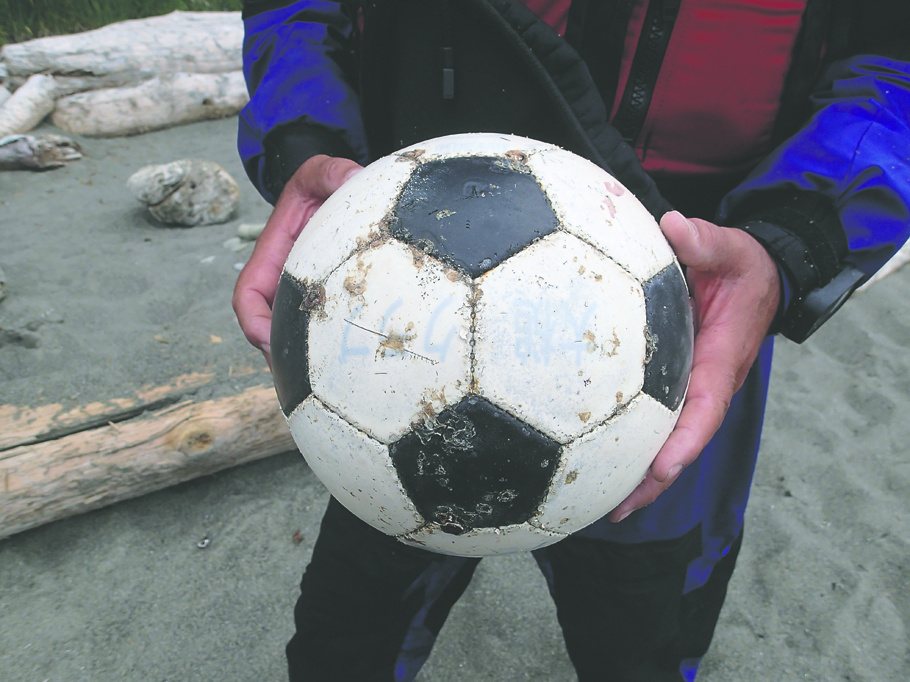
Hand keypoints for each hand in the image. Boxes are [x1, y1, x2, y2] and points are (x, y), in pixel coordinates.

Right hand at [232, 155, 362, 364]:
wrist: (337, 194)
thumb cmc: (323, 185)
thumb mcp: (321, 173)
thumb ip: (331, 171)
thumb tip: (351, 177)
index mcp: (273, 257)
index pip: (248, 296)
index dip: (253, 321)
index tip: (268, 340)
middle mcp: (283, 283)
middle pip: (270, 330)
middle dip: (280, 358)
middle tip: (303, 383)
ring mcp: (303, 296)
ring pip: (295, 337)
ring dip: (304, 364)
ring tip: (327, 389)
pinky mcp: (326, 303)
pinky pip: (321, 333)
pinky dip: (329, 354)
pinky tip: (352, 372)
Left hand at [608, 210, 780, 521]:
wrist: (758, 280)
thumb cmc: (743, 268)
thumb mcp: (733, 249)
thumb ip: (707, 241)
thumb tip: (675, 227)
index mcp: (721, 360)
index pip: (705, 407)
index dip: (686, 440)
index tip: (662, 466)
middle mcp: (706, 385)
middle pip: (681, 442)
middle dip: (654, 478)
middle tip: (617, 506)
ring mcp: (690, 390)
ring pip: (665, 440)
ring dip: (638, 474)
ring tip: (601, 505)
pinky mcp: (674, 387)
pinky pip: (653, 422)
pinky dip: (630, 444)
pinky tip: (593, 460)